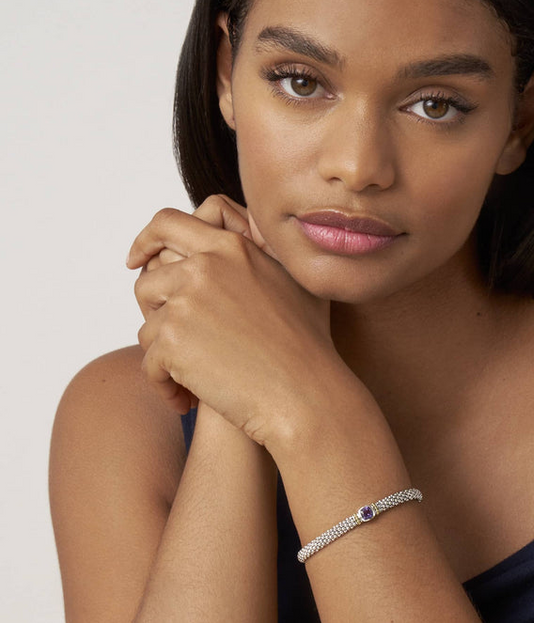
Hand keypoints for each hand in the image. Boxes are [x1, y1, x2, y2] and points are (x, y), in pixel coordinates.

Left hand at [128, 194, 343, 447]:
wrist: (305, 392)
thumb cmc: (308, 343)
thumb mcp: (295, 279)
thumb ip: (263, 250)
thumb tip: (247, 237)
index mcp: (232, 246)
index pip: (167, 222)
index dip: (145, 239)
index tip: (136, 260)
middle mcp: (205, 266)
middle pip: (147, 279)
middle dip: (152, 311)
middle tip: (170, 338)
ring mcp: (187, 302)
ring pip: (147, 325)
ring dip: (164, 354)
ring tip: (192, 377)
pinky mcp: (172, 340)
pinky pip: (150, 363)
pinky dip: (165, 386)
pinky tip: (188, 400)